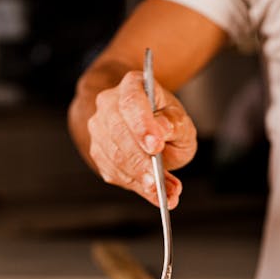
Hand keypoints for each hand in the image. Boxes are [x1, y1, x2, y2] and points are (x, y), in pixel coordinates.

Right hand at [87, 70, 196, 208]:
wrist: (146, 126)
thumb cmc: (165, 121)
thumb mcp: (180, 120)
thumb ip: (175, 124)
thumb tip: (163, 131)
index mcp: (133, 86)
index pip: (132, 102)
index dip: (142, 125)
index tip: (156, 147)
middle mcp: (109, 104)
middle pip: (118, 132)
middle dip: (139, 161)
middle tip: (158, 182)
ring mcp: (99, 128)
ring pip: (113, 156)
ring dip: (138, 178)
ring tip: (162, 191)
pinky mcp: (99, 152)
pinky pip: (113, 172)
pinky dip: (135, 185)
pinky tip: (153, 192)